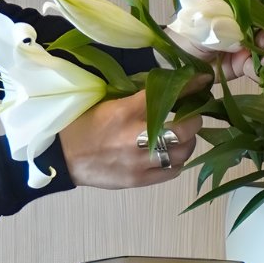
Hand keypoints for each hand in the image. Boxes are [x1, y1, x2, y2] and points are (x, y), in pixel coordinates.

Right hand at [57, 89, 200, 189]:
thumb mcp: (106, 101)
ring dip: (188, 142)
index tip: (203, 81)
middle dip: (193, 120)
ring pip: (182, 153)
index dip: (189, 87)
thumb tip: (165, 88)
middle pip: (183, 130)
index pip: (166, 96)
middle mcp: (135, 138)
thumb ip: (135, 97)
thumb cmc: (81, 124)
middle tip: (191, 115)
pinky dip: (176, 161)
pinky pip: (171, 172)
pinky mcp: (138, 181)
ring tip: (182, 136)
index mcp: (124, 112)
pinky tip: (171, 154)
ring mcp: (138, 163)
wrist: (60, 157)